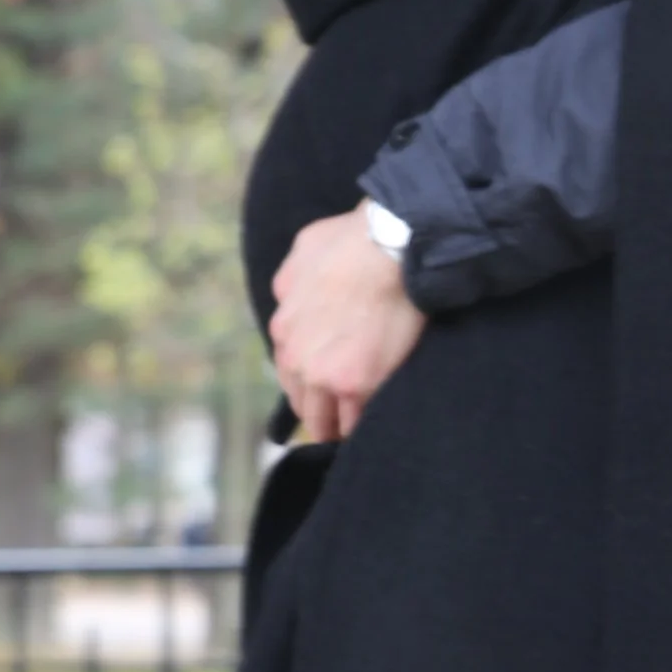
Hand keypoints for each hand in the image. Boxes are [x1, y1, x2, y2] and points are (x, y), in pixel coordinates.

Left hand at [271, 210, 424, 442]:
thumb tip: (291, 298)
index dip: (310, 385)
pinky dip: (362, 428)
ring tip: (358, 431)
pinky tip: (374, 428)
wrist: (388, 245)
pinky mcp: (356, 385)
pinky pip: (354, 422)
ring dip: (339, 427)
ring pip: (325, 421)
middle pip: (303, 404)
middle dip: (321, 413)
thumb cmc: (352, 240)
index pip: (290, 373)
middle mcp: (295, 357)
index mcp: (283, 329)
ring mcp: (324, 374)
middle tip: (341, 420)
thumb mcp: (302, 253)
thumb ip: (292, 283)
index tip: (326, 391)